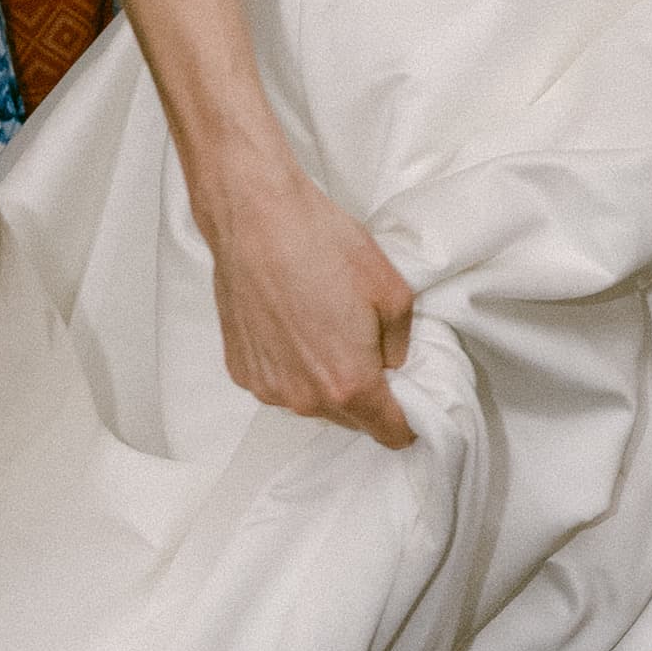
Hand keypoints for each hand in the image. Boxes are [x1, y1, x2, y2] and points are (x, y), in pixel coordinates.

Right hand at [204, 159, 419, 445]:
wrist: (256, 217)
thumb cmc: (324, 246)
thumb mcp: (393, 292)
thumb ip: (401, 344)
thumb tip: (391, 364)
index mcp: (348, 384)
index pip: (388, 433)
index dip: (407, 421)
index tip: (411, 403)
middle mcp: (303, 398)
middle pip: (350, 419)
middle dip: (365, 394)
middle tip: (366, 347)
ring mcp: (267, 387)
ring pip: (312, 402)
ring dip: (325, 381)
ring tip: (325, 328)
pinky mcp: (240, 368)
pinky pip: (279, 383)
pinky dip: (291, 366)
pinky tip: (293, 325)